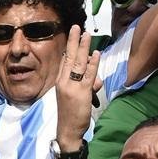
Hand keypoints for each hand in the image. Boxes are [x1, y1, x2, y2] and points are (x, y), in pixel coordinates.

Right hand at [54, 25, 101, 148]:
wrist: (67, 131)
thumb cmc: (71, 115)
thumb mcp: (77, 98)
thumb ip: (87, 86)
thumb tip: (97, 79)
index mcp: (60, 83)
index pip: (64, 62)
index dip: (69, 48)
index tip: (72, 36)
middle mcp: (64, 82)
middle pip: (69, 58)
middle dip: (73, 41)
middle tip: (76, 27)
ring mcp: (72, 87)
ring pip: (78, 63)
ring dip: (84, 47)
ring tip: (87, 34)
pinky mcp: (81, 92)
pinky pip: (88, 75)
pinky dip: (93, 64)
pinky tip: (95, 53)